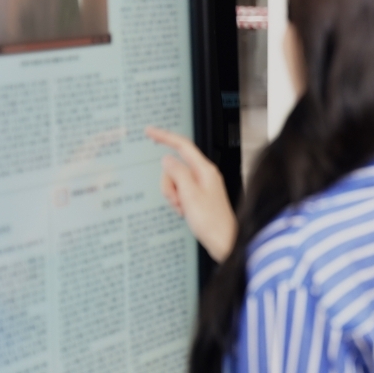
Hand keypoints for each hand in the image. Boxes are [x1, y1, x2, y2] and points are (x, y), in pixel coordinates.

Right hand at [146, 127, 237, 262]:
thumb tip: (167, 159)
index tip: (149, 131)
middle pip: (174, 168)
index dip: (165, 137)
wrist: (223, 241)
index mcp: (205, 170)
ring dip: (173, 196)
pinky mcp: (199, 196)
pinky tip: (185, 212)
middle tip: (178, 200)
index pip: (182, 146)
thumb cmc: (212, 222)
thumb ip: (177, 174)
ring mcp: (202, 185)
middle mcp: (204, 175)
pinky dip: (178, 202)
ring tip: (184, 208)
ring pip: (175, 182)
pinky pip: (180, 193)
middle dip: (169, 184)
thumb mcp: (189, 195)